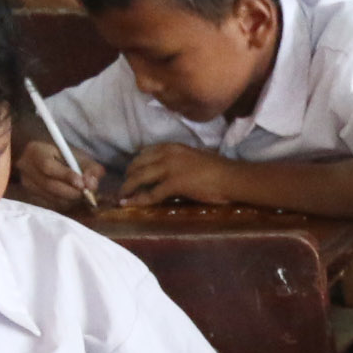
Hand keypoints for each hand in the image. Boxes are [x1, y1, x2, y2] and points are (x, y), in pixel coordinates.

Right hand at [13, 141, 107, 211]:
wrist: (46, 159)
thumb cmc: (65, 157)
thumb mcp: (80, 157)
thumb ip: (91, 168)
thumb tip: (91, 184)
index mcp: (35, 151)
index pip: (47, 166)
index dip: (66, 176)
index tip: (81, 183)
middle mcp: (26, 166)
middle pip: (49, 184)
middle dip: (71, 191)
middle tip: (86, 193)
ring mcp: (26, 183)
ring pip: (51, 197)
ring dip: (70, 199)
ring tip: (80, 193)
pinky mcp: (31, 196)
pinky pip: (51, 205)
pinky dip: (65, 203)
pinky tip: (71, 197)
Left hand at [118, 143, 241, 207]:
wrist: (230, 177)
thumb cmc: (219, 170)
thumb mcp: (194, 158)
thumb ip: (180, 161)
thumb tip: (175, 171)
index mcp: (172, 147)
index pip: (146, 152)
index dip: (136, 162)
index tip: (131, 171)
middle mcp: (166, 155)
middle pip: (139, 164)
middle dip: (128, 175)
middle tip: (124, 186)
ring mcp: (169, 169)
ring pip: (140, 177)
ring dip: (128, 187)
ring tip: (122, 196)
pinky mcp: (174, 184)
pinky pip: (151, 193)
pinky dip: (139, 200)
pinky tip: (130, 204)